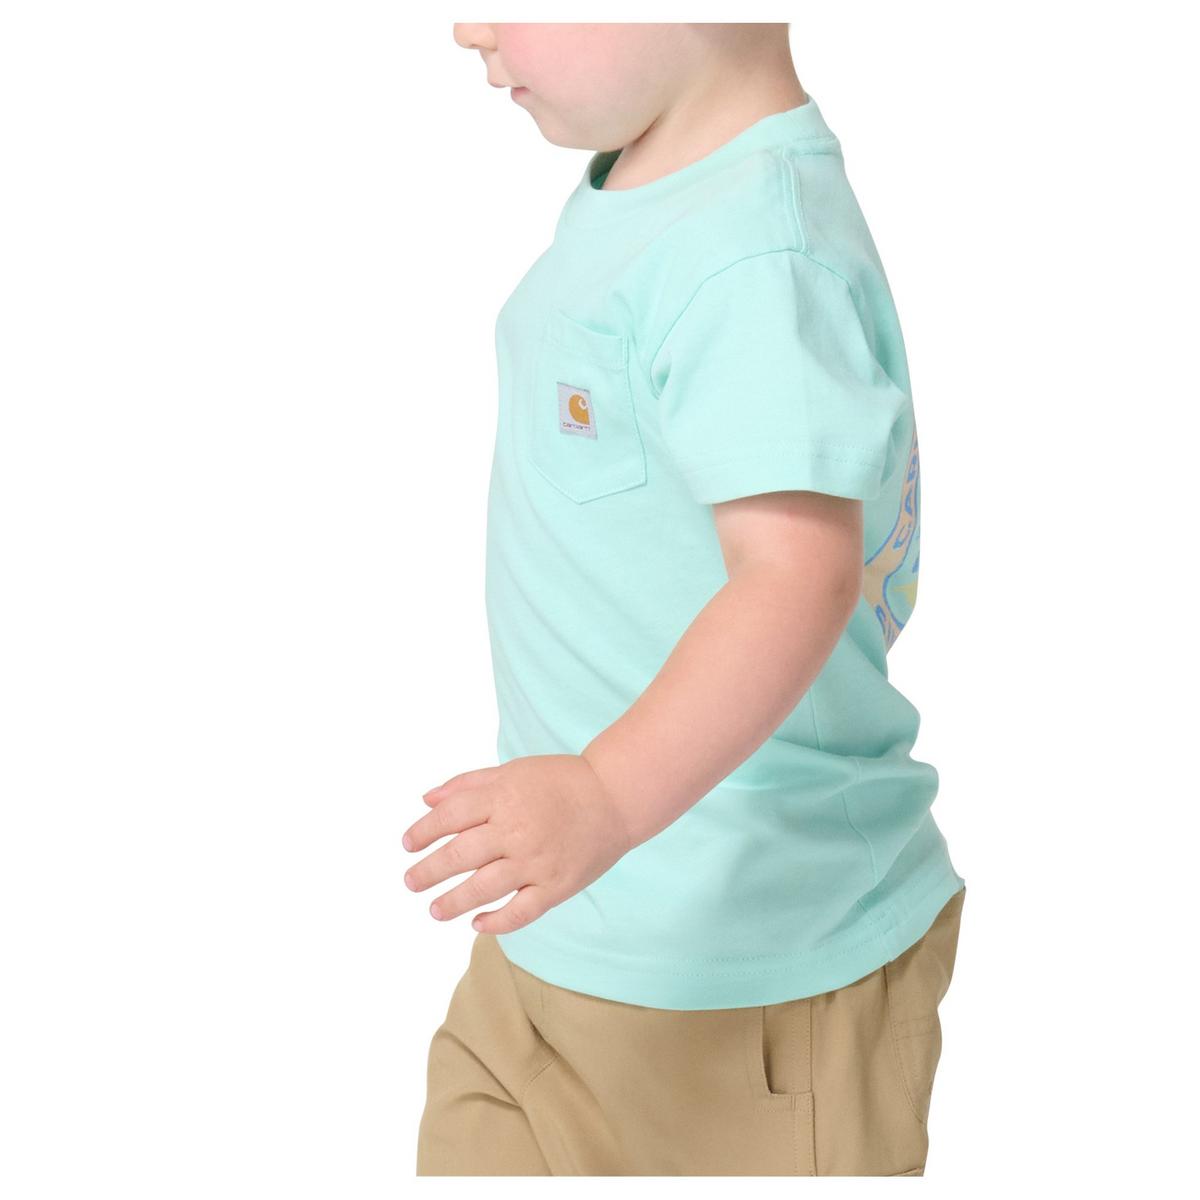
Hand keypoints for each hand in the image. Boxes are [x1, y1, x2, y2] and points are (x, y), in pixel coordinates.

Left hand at [402, 754, 634, 934]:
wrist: (615, 797)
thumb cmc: (560, 781)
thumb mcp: (512, 771)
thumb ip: (468, 785)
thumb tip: (427, 801)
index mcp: (503, 797)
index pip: (450, 817)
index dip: (424, 831)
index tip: (408, 844)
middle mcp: (516, 830)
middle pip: (460, 855)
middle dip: (429, 871)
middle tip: (411, 882)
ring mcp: (537, 861)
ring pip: (484, 888)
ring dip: (453, 901)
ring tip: (435, 910)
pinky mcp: (556, 886)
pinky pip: (520, 912)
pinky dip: (497, 922)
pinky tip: (477, 924)